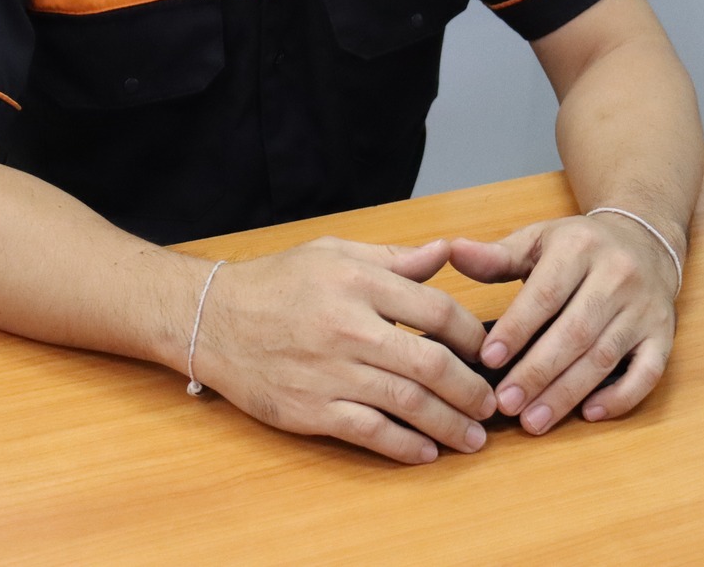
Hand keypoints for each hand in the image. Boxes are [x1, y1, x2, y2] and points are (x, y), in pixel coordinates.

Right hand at [194, 237, 495, 464]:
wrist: (212, 318)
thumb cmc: (276, 282)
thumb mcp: (334, 254)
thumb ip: (394, 259)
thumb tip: (447, 251)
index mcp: (357, 282)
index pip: (436, 310)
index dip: (472, 335)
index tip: (488, 352)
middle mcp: (347, 327)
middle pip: (429, 363)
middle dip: (470, 389)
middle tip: (491, 404)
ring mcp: (329, 372)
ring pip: (406, 403)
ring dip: (448, 424)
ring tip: (472, 438)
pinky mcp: (310, 409)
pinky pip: (369, 432)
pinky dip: (403, 446)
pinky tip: (426, 452)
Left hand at [449, 214, 680, 434]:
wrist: (644, 240)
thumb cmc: (578, 247)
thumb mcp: (537, 240)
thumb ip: (496, 256)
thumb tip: (453, 252)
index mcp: (579, 248)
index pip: (545, 294)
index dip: (517, 328)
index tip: (488, 360)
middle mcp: (617, 275)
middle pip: (574, 332)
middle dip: (537, 372)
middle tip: (505, 404)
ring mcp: (644, 307)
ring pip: (604, 356)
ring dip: (567, 393)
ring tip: (533, 420)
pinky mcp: (664, 334)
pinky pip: (647, 372)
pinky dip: (621, 397)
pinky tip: (589, 414)